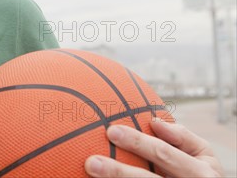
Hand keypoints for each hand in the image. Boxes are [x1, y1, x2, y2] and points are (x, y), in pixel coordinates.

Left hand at [85, 119, 223, 176]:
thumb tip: (154, 121)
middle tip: (91, 162)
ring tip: (91, 171)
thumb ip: (181, 136)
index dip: (138, 143)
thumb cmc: (199, 169)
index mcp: (201, 172)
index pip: (164, 153)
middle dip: (118, 172)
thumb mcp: (201, 154)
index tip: (111, 130)